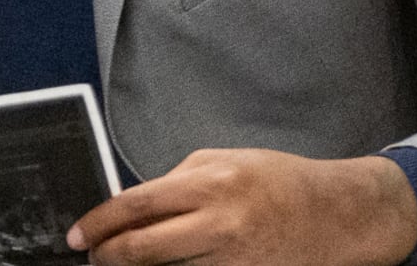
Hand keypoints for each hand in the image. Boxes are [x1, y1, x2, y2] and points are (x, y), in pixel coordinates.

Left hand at [69, 149, 416, 265]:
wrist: (339, 215)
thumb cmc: (277, 180)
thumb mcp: (221, 161)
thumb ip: (174, 182)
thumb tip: (131, 206)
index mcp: (210, 184)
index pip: (136, 207)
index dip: (99, 224)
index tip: (77, 235)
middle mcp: (222, 225)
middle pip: (145, 249)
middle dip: (108, 256)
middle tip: (92, 256)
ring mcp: (236, 261)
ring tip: (123, 263)